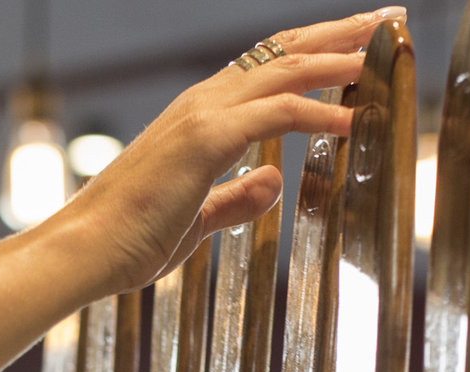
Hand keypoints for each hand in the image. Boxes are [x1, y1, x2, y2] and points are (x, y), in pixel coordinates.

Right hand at [48, 10, 403, 296]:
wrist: (83, 250)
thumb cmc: (128, 240)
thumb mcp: (196, 219)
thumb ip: (234, 199)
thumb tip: (272, 183)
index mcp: (198, 116)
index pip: (267, 67)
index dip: (315, 51)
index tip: (358, 45)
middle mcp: (202, 102)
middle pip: (284, 51)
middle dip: (341, 33)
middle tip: (387, 19)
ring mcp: (202, 116)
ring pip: (285, 69)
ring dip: (341, 56)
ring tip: (384, 48)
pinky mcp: (205, 140)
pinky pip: (276, 114)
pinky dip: (317, 111)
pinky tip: (352, 117)